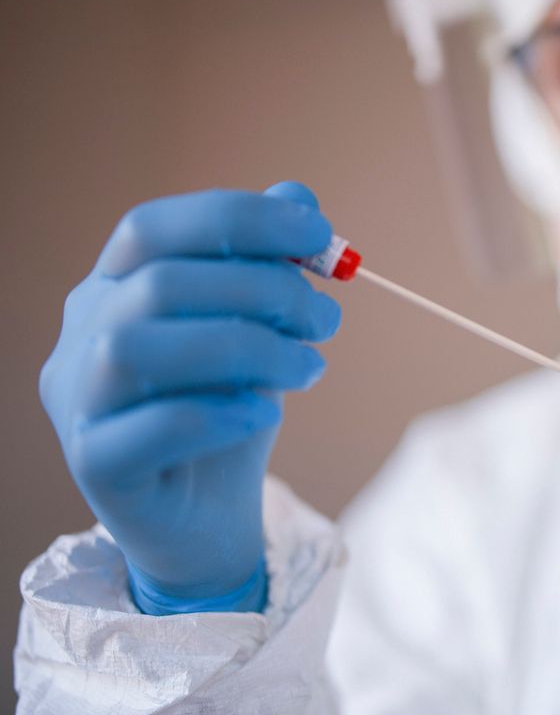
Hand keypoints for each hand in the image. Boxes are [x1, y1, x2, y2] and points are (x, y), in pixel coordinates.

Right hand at [39, 182, 340, 614]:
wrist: (208, 518)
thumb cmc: (230, 409)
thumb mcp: (260, 331)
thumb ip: (270, 265)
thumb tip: (299, 196)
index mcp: (114, 288)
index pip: (154, 227)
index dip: (238, 220)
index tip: (320, 233)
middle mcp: (81, 335)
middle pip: (158, 283)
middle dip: (262, 291)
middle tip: (326, 320)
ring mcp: (78, 402)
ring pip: (137, 348)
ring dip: (245, 349)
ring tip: (308, 369)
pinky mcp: (95, 465)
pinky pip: (146, 428)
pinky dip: (216, 414)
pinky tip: (263, 414)